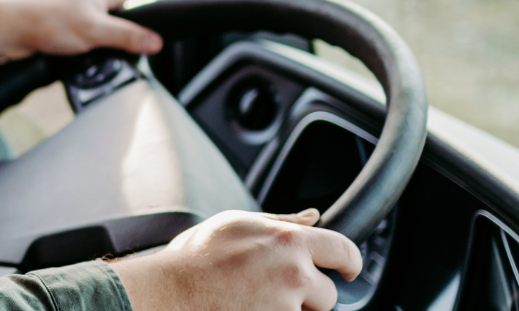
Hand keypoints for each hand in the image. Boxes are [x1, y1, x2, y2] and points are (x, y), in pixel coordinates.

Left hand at [0, 0, 162, 67]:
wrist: (9, 29)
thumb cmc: (47, 20)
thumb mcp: (96, 31)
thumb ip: (128, 37)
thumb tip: (155, 42)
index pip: (135, 7)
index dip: (140, 28)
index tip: (141, 46)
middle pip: (117, 23)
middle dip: (114, 41)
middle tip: (106, 51)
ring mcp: (73, 11)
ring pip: (97, 35)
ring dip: (93, 48)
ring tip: (84, 53)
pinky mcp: (60, 26)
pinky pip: (80, 42)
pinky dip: (79, 52)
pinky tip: (71, 56)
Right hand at [111, 209, 361, 310]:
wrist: (168, 293)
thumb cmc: (195, 258)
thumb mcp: (238, 224)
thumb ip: (283, 222)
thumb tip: (314, 217)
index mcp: (290, 241)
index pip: (343, 250)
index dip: (350, 262)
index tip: (348, 270)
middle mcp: (294, 275)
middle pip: (328, 293)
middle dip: (309, 294)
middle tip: (274, 290)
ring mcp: (285, 308)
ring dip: (289, 310)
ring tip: (254, 300)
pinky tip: (248, 308)